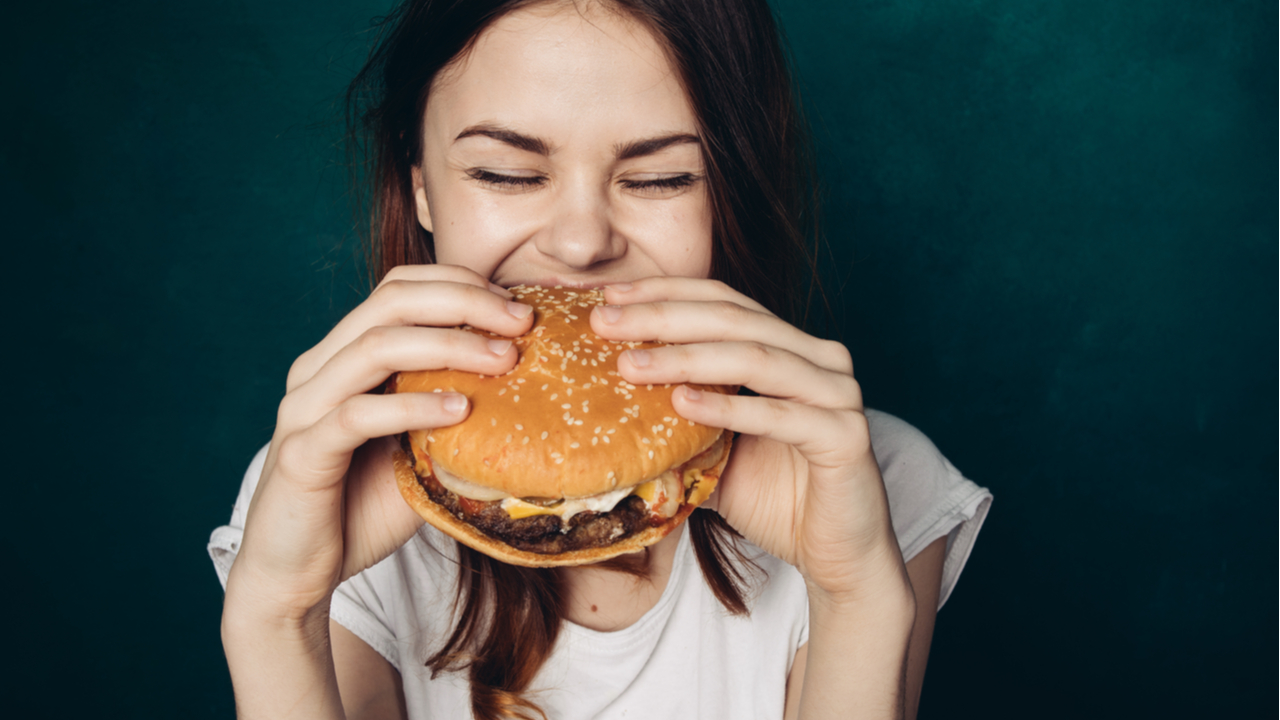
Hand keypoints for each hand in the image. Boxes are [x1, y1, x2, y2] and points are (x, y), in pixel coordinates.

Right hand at [226, 265, 534, 618]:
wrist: (297, 575)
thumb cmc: (361, 508)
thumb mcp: (420, 448)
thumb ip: (453, 412)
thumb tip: (530, 391)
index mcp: (342, 356)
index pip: (398, 289)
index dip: (459, 284)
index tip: (516, 305)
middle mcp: (318, 369)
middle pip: (390, 303)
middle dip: (464, 302)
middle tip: (522, 322)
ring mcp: (304, 408)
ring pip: (375, 348)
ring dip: (449, 346)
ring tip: (504, 359)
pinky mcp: (301, 453)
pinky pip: (358, 415)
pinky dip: (413, 406)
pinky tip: (459, 411)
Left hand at [590, 278, 909, 606]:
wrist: (836, 556)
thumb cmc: (775, 498)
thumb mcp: (713, 450)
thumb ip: (677, 419)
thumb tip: (602, 402)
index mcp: (790, 347)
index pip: (723, 301)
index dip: (665, 293)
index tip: (609, 295)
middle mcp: (819, 358)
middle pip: (733, 319)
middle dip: (663, 317)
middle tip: (604, 322)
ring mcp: (838, 393)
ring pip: (755, 358)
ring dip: (686, 358)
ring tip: (630, 364)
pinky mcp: (847, 436)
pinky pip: (780, 414)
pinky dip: (729, 407)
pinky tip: (681, 402)